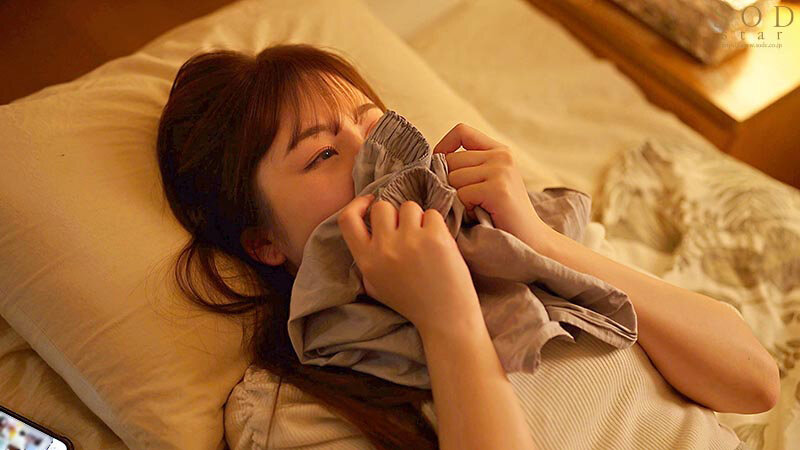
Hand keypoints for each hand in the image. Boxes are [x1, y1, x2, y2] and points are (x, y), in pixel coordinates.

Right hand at [338, 194, 482, 335]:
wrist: (445, 318)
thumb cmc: (412, 302)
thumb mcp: (376, 285)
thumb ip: (367, 257)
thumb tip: (368, 226)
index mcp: (367, 261)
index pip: (347, 219)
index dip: (357, 205)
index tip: (370, 202)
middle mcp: (384, 249)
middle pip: (383, 207)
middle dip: (395, 214)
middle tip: (407, 231)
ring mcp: (410, 241)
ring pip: (410, 207)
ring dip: (418, 219)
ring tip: (425, 241)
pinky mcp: (435, 238)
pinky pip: (433, 214)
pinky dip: (437, 226)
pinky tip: (440, 246)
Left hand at [433, 123, 551, 250]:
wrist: (532, 241)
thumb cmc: (502, 216)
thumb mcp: (487, 183)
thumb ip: (468, 167)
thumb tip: (429, 163)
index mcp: (499, 150)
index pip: (462, 131)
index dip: (444, 147)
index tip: (440, 168)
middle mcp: (501, 156)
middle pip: (451, 160)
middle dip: (448, 183)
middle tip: (464, 202)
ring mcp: (501, 170)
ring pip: (452, 178)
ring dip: (456, 199)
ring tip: (474, 210)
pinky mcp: (498, 188)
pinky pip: (461, 194)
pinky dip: (464, 210)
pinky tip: (478, 216)